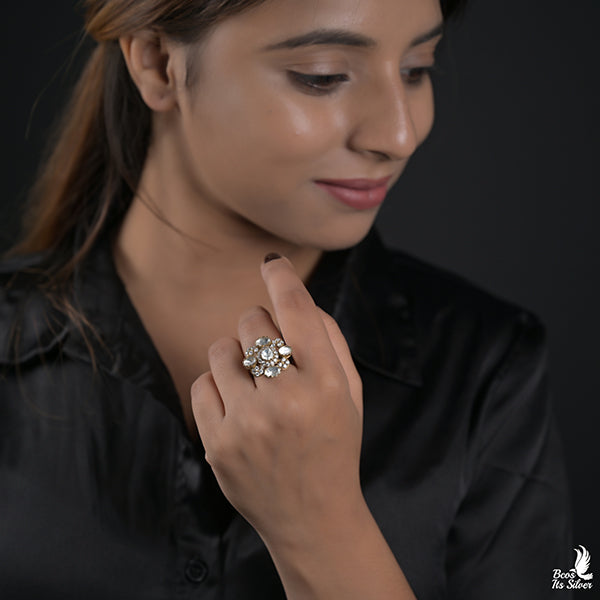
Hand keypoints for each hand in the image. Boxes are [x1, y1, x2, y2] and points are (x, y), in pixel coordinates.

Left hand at [190, 254, 363, 546]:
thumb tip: (292, 296)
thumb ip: (329, 339)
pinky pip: (201, 384)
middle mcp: (286, 400)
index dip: (282, 279)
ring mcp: (247, 424)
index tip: (272, 263)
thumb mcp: (350, 393)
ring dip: (237, 356)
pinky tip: (238, 408)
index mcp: (327, 384)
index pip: (297, 312)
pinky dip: (218, 387)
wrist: (313, 517)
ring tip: (254, 384)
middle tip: (272, 353)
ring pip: (221, 350)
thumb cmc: (335, 445)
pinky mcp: (217, 444)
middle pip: (251, 323)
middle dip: (260, 328)